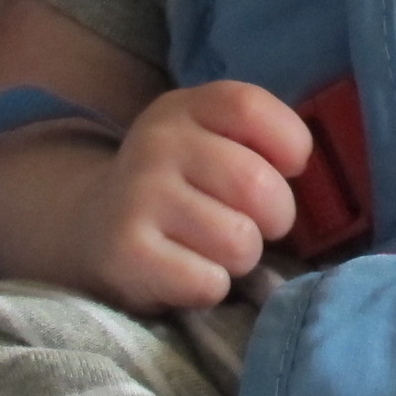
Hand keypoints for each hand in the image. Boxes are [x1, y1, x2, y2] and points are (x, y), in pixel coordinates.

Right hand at [72, 82, 312, 312]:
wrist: (92, 226)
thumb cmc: (182, 185)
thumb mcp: (213, 140)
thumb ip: (262, 141)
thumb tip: (303, 171)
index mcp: (186, 108)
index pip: (251, 108)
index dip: (288, 144)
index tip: (283, 168)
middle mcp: (157, 143)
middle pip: (257, 185)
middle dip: (276, 217)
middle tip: (253, 223)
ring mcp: (137, 196)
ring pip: (239, 241)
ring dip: (242, 258)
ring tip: (215, 249)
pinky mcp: (124, 252)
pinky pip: (208, 282)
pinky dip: (211, 287)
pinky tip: (186, 272)